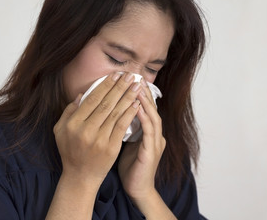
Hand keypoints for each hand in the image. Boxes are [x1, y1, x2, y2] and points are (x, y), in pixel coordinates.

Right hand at [53, 72, 141, 186]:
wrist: (81, 177)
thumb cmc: (70, 151)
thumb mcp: (60, 130)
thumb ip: (68, 111)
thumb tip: (80, 95)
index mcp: (72, 124)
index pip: (92, 99)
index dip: (105, 85)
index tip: (115, 75)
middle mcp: (85, 130)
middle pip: (106, 104)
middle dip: (119, 87)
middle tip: (129, 75)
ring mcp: (99, 139)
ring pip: (116, 113)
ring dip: (128, 97)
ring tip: (136, 86)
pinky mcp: (111, 148)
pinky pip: (122, 127)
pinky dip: (129, 114)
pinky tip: (136, 104)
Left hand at [118, 78, 165, 201]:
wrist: (137, 189)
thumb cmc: (130, 167)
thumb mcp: (127, 143)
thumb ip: (123, 128)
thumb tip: (111, 113)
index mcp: (148, 132)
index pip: (144, 108)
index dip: (137, 94)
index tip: (128, 80)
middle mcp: (155, 134)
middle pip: (150, 108)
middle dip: (142, 92)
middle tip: (134, 77)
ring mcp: (155, 142)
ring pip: (152, 116)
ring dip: (145, 100)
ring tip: (136, 86)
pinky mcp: (152, 150)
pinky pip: (149, 130)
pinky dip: (143, 117)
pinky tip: (135, 106)